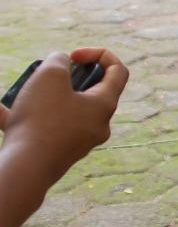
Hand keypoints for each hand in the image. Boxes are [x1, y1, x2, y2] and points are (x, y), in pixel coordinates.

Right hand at [0, 49, 128, 185]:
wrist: (23, 171)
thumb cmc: (41, 120)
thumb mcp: (50, 76)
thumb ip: (59, 61)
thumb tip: (62, 63)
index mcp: (104, 106)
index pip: (118, 72)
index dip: (100, 55)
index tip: (73, 56)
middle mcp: (97, 126)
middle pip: (89, 92)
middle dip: (64, 79)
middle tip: (44, 77)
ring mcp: (77, 143)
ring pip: (59, 112)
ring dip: (38, 99)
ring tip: (17, 94)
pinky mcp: (56, 155)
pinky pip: (42, 130)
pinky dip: (23, 120)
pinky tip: (0, 113)